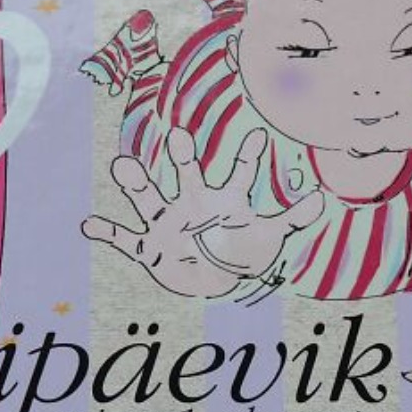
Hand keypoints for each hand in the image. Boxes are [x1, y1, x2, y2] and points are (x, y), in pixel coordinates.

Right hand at [82, 126, 323, 296]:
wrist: (208, 276)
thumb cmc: (239, 250)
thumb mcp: (267, 236)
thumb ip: (292, 217)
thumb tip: (323, 198)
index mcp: (224, 199)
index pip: (239, 174)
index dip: (249, 158)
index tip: (258, 136)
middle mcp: (192, 204)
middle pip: (186, 176)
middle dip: (181, 158)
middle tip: (177, 134)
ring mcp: (167, 223)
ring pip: (149, 199)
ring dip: (136, 184)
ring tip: (121, 165)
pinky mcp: (150, 247)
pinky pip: (126, 239)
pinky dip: (108, 234)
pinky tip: (88, 225)